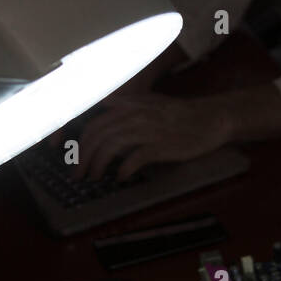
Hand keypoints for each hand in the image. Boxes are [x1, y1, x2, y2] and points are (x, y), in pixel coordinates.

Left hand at [69, 94, 233, 179]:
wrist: (210, 118)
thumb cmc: (179, 114)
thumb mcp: (147, 103)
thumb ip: (124, 107)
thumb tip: (101, 115)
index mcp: (127, 104)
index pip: (92, 120)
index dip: (77, 139)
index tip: (70, 155)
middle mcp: (132, 114)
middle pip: (96, 134)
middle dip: (82, 156)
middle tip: (78, 174)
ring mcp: (146, 129)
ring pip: (110, 146)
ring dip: (97, 165)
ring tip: (93, 178)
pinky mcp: (160, 145)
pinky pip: (134, 158)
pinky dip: (123, 169)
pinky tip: (120, 178)